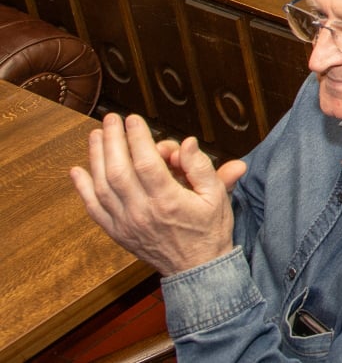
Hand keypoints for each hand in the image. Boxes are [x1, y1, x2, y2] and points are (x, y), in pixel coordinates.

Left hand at [70, 115, 245, 276]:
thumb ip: (202, 168)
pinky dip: (83, 189)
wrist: (196, 269)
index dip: (137, 138)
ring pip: (102, 186)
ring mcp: (126, 223)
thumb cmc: (209, 230)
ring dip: (96, 158)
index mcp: (168, 202)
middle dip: (112, 140)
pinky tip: (77, 170)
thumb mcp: (217, 196)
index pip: (146, 163)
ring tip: (95, 135)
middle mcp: (142, 212)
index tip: (133, 119)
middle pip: (118, 170)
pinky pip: (94, 209)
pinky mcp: (117, 232)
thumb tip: (188, 143)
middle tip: (111, 120)